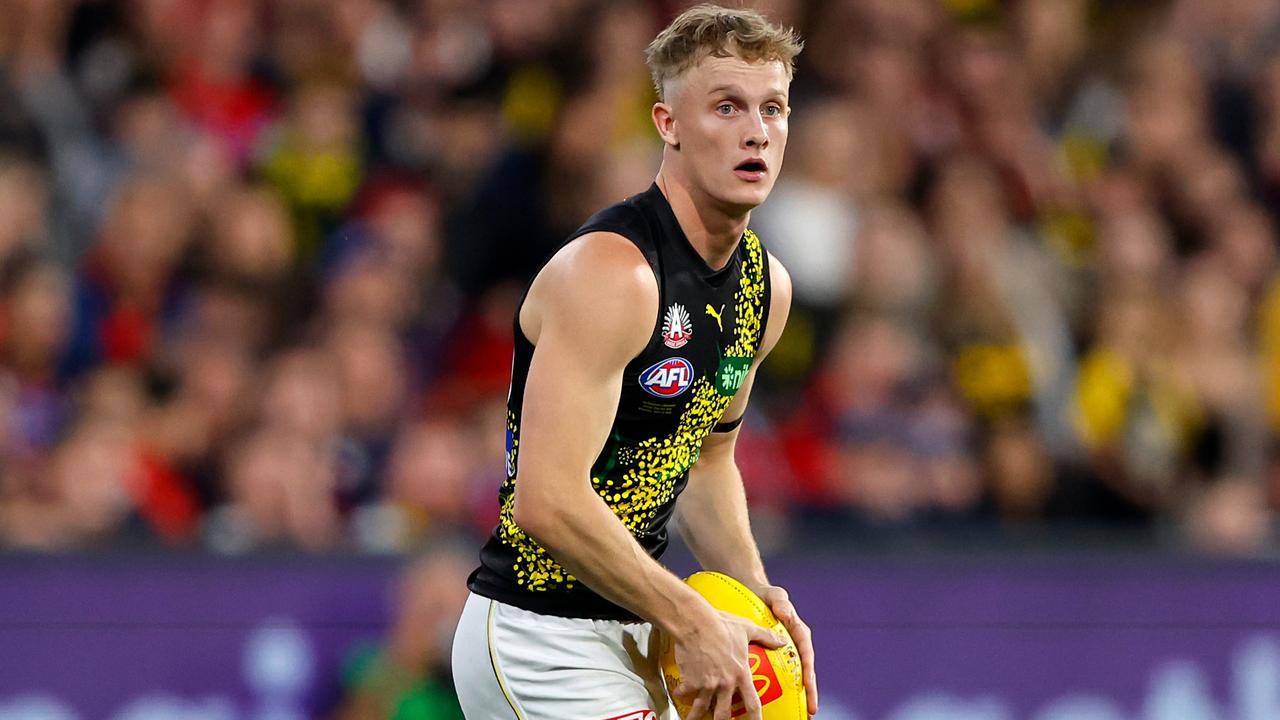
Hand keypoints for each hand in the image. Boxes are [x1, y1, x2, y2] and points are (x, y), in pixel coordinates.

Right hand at [672, 606, 786, 719]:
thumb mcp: (747, 629)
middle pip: (724, 714)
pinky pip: (685, 693)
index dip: (755, 719)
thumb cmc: (722, 624)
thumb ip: (766, 637)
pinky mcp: (691, 680)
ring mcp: (707, 684)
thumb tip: (782, 641)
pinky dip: (681, 695)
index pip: (752, 703)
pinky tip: (678, 695)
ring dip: (697, 717)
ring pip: (702, 709)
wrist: (696, 623)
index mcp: (741, 674)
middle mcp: (725, 684)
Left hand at [752, 584, 817, 715]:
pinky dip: (781, 688)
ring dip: (799, 695)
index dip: (809, 672)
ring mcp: (787, 653)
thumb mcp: (775, 595)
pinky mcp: (776, 657)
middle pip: (805, 671)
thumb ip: (781, 602)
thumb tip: (784, 613)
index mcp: (800, 633)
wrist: (755, 595)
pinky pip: (780, 674)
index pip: (806, 655)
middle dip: (810, 692)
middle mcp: (796, 645)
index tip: (808, 686)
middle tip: (811, 710)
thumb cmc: (768, 596)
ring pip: (795, 676)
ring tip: (801, 713)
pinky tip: (775, 704)